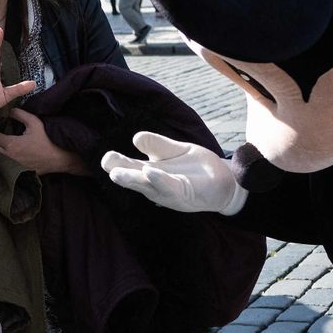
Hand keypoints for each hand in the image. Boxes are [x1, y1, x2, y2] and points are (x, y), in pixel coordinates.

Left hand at [0, 109, 81, 175]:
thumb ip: (20, 114)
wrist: (59, 159)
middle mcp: (8, 157)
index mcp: (10, 144)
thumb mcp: (34, 123)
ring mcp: (12, 165)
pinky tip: (5, 151)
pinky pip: (4, 163)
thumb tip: (10, 111)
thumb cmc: (47, 140)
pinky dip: (1, 157)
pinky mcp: (17, 171)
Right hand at [101, 131, 247, 214]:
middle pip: (133, 178)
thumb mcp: (177, 150)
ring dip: (133, 179)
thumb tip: (135, 137)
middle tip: (106, 165)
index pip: (128, 167)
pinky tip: (150, 171)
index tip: (106, 159)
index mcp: (150, 172)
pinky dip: (158, 179)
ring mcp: (169, 191)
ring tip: (117, 173)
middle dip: (121, 172)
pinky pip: (169, 187)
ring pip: (147, 185)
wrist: (226, 182)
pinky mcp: (184, 194)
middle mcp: (155, 184)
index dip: (115, 163)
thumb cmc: (197, 168)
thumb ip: (158, 144)